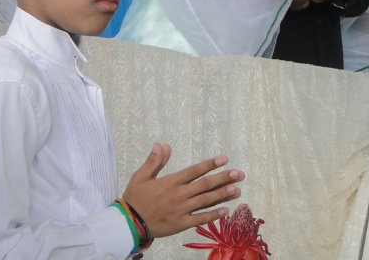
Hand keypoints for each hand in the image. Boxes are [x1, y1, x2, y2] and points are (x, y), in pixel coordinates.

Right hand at [122, 143, 244, 238]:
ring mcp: (181, 210)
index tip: (224, 159)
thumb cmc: (135, 198)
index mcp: (171, 182)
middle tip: (239, 174)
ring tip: (237, 189)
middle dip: (223, 178)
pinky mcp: (181, 224)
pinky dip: (213, 215)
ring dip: (222, 195)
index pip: (194, 171)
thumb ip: (154, 161)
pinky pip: (200, 219)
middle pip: (205, 185)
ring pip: (205, 201)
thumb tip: (162, 144)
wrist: (129, 222)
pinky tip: (226, 210)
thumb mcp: (141, 176)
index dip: (210, 164)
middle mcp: (179, 194)